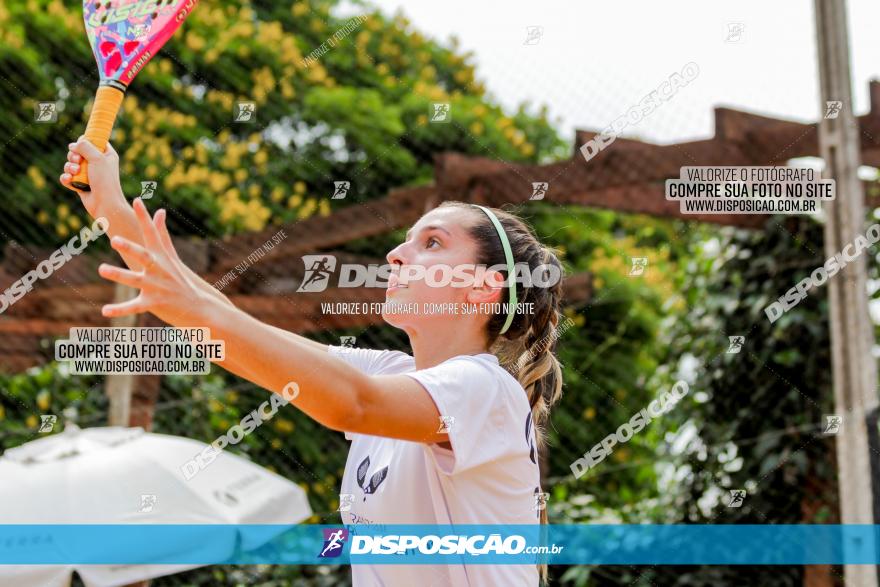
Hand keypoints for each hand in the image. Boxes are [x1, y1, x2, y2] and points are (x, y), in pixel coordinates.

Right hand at [60, 137, 124, 218]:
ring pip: (70, 164)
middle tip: (78, 160)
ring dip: (69, 167)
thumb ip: (85, 146)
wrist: (105, 204)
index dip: (86, 140)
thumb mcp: (97, 158)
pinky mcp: (80, 184)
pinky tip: (69, 180)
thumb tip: (73, 145)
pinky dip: (66, 178)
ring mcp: (88, 174)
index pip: (95, 141)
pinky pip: (67, 177)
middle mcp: (97, 163)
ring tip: (75, 172)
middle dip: (74, 155)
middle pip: (78, 151)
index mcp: (106, 155)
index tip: (82, 144)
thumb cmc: (105, 181)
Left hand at [98, 198, 204, 324]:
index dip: (144, 217)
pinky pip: (134, 307)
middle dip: (129, 248)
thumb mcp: (171, 256)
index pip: (152, 234)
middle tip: (114, 240)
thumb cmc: (181, 279)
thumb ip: (162, 233)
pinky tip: (105, 310)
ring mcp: (156, 287)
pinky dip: (120, 310)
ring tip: (102, 269)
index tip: (137, 200)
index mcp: (161, 257)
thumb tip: (160, 211)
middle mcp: (159, 270)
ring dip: (118, 275)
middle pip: (143, 256)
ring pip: (135, 280)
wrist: (198, 306)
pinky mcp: (154, 304)